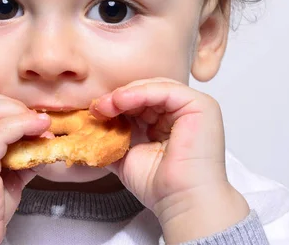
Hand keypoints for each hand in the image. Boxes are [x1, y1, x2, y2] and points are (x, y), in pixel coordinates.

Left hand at [90, 78, 248, 243]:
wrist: (180, 201)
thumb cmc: (159, 185)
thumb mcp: (125, 154)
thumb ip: (111, 137)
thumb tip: (87, 127)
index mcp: (167, 122)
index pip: (139, 101)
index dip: (116, 104)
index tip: (94, 112)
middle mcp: (181, 112)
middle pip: (146, 91)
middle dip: (118, 98)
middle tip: (97, 108)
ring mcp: (193, 107)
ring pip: (154, 87)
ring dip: (126, 94)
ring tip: (106, 105)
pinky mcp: (201, 106)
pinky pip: (166, 90)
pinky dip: (140, 93)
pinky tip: (121, 101)